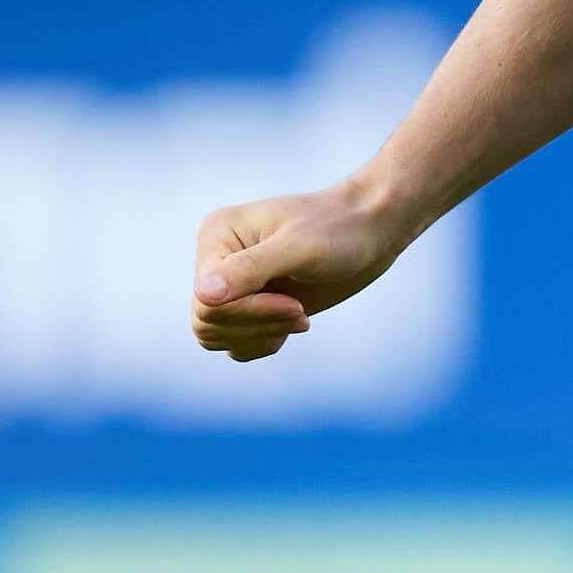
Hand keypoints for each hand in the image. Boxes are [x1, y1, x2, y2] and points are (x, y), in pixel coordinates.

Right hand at [194, 181, 410, 360]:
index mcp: (217, 236)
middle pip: (208, 322)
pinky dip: (263, 342)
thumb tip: (204, 296)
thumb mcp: (297, 247)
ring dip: (262, 335)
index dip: (250, 312)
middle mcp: (216, 260)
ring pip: (218, 336)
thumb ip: (250, 269)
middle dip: (258, 325)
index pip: (207, 300)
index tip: (295, 305)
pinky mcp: (251, 304)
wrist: (368, 232)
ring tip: (301, 316)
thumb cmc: (338, 229)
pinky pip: (236, 343)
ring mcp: (232, 284)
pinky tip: (294, 322)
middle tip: (301, 313)